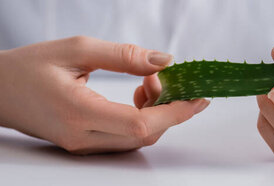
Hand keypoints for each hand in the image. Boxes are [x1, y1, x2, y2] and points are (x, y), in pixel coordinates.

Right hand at [0, 36, 208, 154]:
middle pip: (146, 134)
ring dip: (155, 112)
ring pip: (138, 138)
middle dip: (168, 108)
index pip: (142, 123)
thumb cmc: (29, 67)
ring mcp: (83, 145)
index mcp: (79, 113)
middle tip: (166, 78)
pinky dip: (142, 118)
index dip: (176, 112)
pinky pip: (125, 138)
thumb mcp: (76, 49)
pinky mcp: (84, 145)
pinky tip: (137, 95)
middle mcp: (83, 137)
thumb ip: (124, 55)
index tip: (199, 98)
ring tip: (147, 82)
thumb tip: (165, 61)